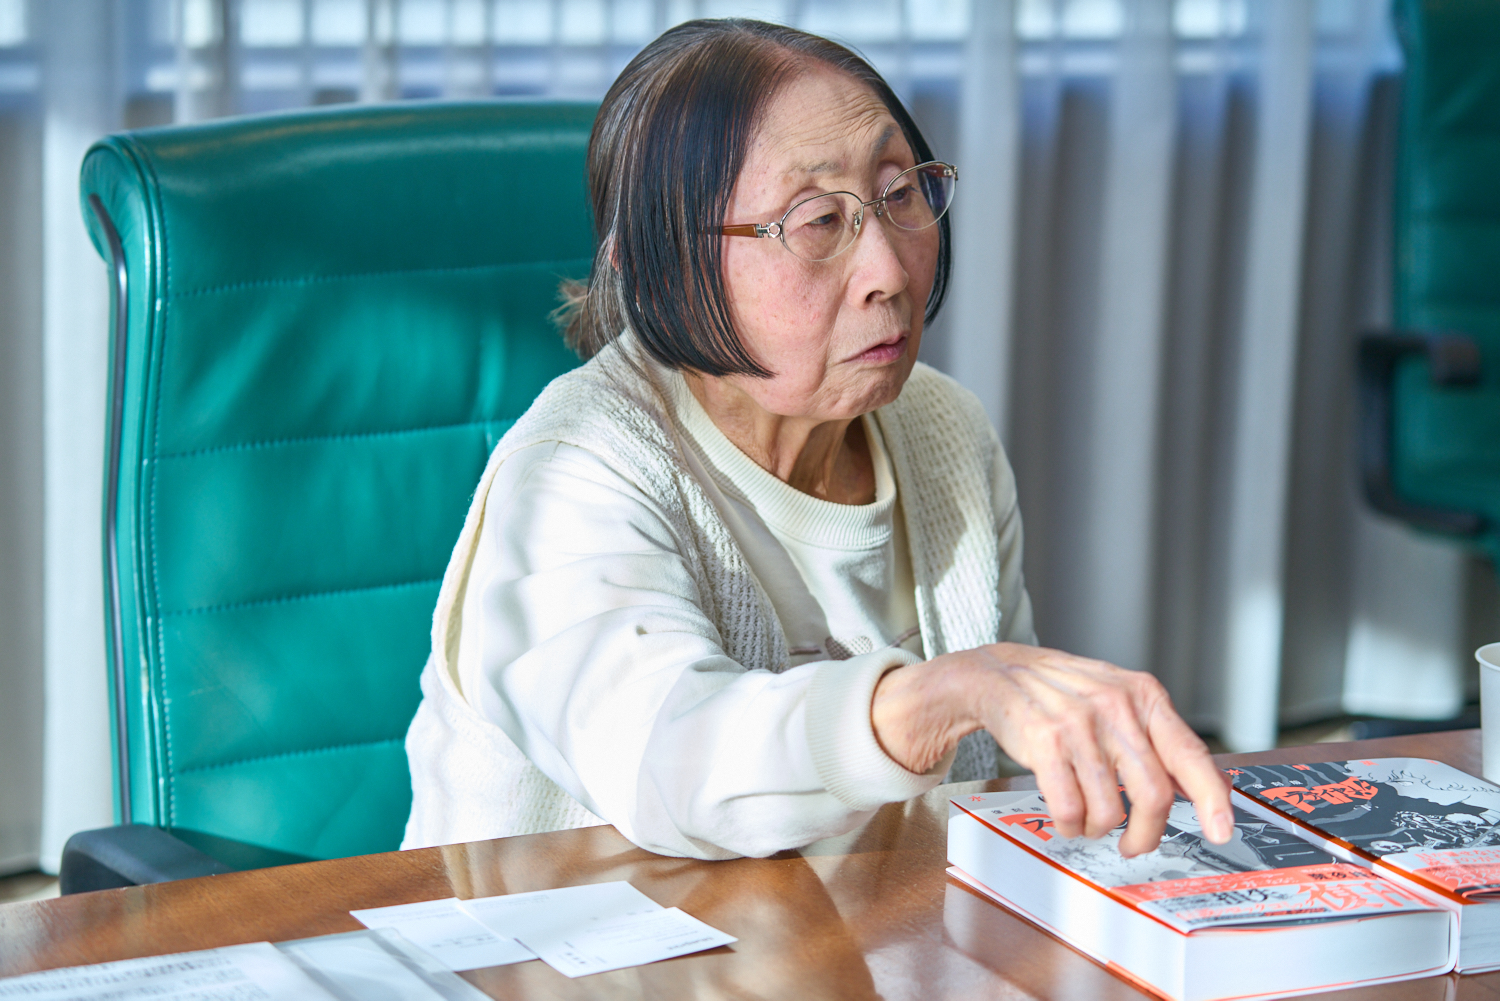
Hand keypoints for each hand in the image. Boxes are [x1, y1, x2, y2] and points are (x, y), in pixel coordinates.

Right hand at [871, 642, 1232, 856]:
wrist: (998, 674)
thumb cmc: (1063, 693)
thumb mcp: (1118, 696)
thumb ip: (1156, 736)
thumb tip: (1198, 786)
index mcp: (1143, 695)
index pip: (1190, 754)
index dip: (1211, 798)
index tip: (1222, 830)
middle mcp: (1116, 707)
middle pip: (1153, 795)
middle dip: (1146, 834)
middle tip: (1135, 844)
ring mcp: (1080, 725)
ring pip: (1109, 810)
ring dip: (1099, 830)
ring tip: (1089, 822)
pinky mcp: (1045, 743)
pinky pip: (1070, 809)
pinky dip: (1071, 826)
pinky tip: (1067, 817)